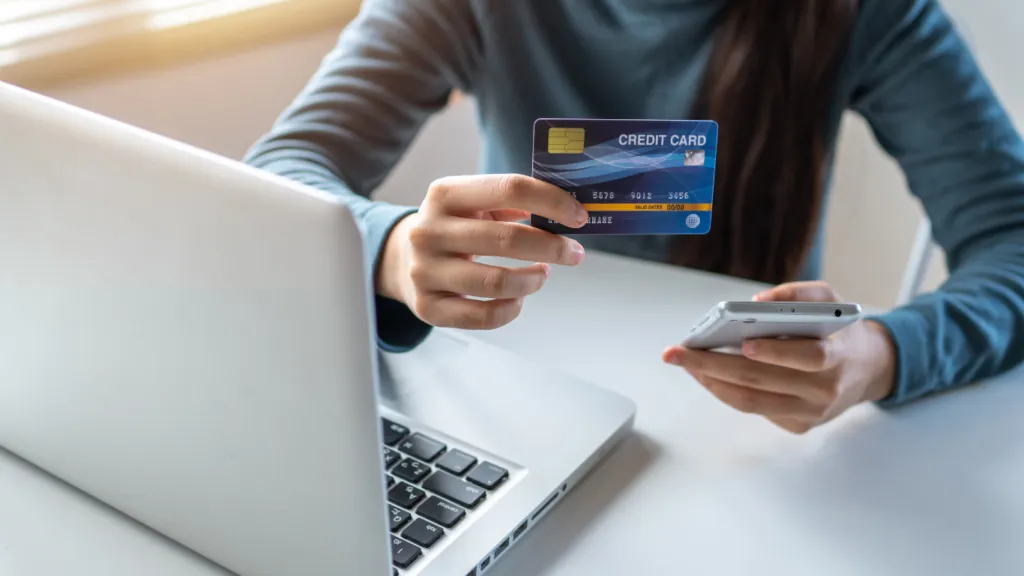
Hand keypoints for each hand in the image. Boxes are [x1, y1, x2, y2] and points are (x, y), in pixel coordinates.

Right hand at [378, 174, 587, 329]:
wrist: (401, 260)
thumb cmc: (454, 228)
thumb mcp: (472, 203)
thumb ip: (513, 202)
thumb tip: (568, 212)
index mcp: (445, 194)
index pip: (510, 188)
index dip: (552, 201)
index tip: (579, 216)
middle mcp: (429, 231)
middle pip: (508, 238)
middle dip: (553, 247)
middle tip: (574, 253)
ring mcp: (425, 271)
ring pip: (496, 282)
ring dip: (533, 280)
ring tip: (542, 275)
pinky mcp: (427, 307)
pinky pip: (482, 316)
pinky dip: (511, 309)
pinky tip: (518, 298)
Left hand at [662, 282, 896, 433]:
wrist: (870, 369)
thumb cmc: (841, 331)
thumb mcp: (832, 300)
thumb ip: (799, 294)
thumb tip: (757, 302)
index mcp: (837, 356)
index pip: (808, 358)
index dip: (776, 352)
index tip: (745, 343)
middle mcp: (824, 391)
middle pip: (761, 382)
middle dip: (712, 366)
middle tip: (677, 353)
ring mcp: (810, 413)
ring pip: (751, 401)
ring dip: (711, 382)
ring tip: (685, 364)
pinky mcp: (798, 426)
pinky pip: (755, 409)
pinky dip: (726, 391)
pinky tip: (707, 374)